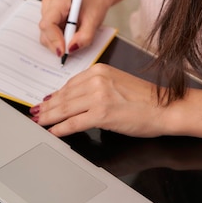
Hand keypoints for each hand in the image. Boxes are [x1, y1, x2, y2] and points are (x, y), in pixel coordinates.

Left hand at [30, 63, 168, 137]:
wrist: (165, 108)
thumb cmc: (145, 99)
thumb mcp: (116, 83)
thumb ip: (94, 87)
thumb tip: (72, 99)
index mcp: (99, 70)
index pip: (70, 84)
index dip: (55, 95)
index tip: (45, 102)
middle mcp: (97, 80)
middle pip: (64, 96)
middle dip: (47, 107)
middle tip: (36, 113)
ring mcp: (98, 96)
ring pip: (65, 109)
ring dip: (49, 117)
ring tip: (40, 123)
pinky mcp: (101, 114)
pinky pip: (73, 122)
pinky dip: (60, 128)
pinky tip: (53, 132)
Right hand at [39, 0, 109, 57]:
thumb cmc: (94, 4)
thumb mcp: (94, 21)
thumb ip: (84, 37)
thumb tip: (71, 48)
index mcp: (59, 1)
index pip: (48, 24)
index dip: (54, 39)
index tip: (63, 51)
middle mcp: (49, 5)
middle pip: (45, 31)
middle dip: (58, 43)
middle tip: (74, 43)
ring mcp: (47, 11)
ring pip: (45, 35)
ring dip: (59, 41)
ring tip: (74, 34)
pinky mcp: (48, 18)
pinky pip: (48, 34)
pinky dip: (59, 39)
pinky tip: (69, 33)